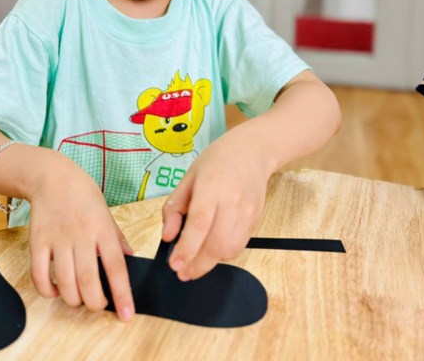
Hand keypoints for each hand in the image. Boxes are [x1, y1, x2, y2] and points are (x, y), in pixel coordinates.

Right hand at [26, 152, 134, 320]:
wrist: (52, 176)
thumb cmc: (82, 193)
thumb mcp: (106, 211)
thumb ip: (117, 237)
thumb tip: (130, 260)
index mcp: (102, 228)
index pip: (116, 267)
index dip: (122, 294)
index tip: (127, 315)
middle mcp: (81, 235)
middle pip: (88, 281)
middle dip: (95, 303)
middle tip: (99, 304)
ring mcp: (58, 239)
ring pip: (66, 283)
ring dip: (74, 300)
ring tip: (80, 297)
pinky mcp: (37, 242)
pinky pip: (40, 276)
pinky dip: (48, 291)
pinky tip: (55, 290)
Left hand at [161, 126, 271, 280]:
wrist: (252, 151)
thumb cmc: (216, 161)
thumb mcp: (188, 177)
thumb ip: (174, 207)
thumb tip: (168, 236)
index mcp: (211, 186)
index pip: (200, 223)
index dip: (187, 248)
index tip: (174, 264)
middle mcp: (232, 201)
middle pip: (217, 243)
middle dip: (198, 265)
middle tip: (182, 272)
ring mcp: (247, 212)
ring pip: (230, 249)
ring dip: (211, 262)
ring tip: (195, 264)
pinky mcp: (256, 219)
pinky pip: (240, 245)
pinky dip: (224, 254)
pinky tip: (211, 250)